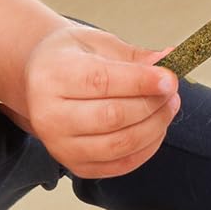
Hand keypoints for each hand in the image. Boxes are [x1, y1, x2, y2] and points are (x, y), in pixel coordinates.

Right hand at [0, 25, 179, 178]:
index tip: (169, 79)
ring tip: (168, 107)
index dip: (141, 82)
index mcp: (51, 76)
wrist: (38, 82)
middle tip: (172, 91)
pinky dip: (146, 148)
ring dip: (154, 127)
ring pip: (119, 144)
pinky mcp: (74, 165)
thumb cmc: (69, 59)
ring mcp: (59, 145)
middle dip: (152, 104)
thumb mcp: (96, 43)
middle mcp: (48, 115)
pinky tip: (156, 128)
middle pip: (112, 116)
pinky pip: (119, 165)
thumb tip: (168, 60)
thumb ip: (132, 56)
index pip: (101, 82)